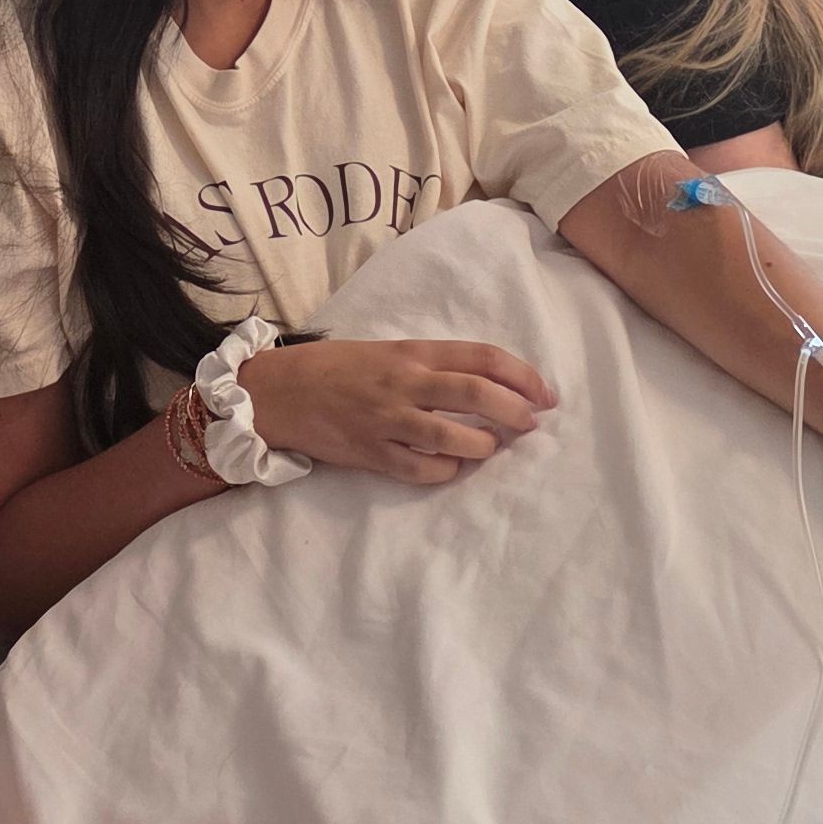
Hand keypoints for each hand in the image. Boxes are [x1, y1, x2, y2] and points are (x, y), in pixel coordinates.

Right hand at [245, 336, 555, 483]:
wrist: (277, 391)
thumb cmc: (335, 368)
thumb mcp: (386, 352)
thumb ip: (430, 366)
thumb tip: (485, 385)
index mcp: (412, 352)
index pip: (481, 357)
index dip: (522, 375)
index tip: (545, 393)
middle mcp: (405, 382)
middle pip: (477, 394)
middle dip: (515, 411)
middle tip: (530, 424)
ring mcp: (388, 419)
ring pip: (454, 437)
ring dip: (484, 446)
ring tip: (492, 448)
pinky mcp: (371, 452)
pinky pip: (422, 469)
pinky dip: (446, 471)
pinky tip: (453, 467)